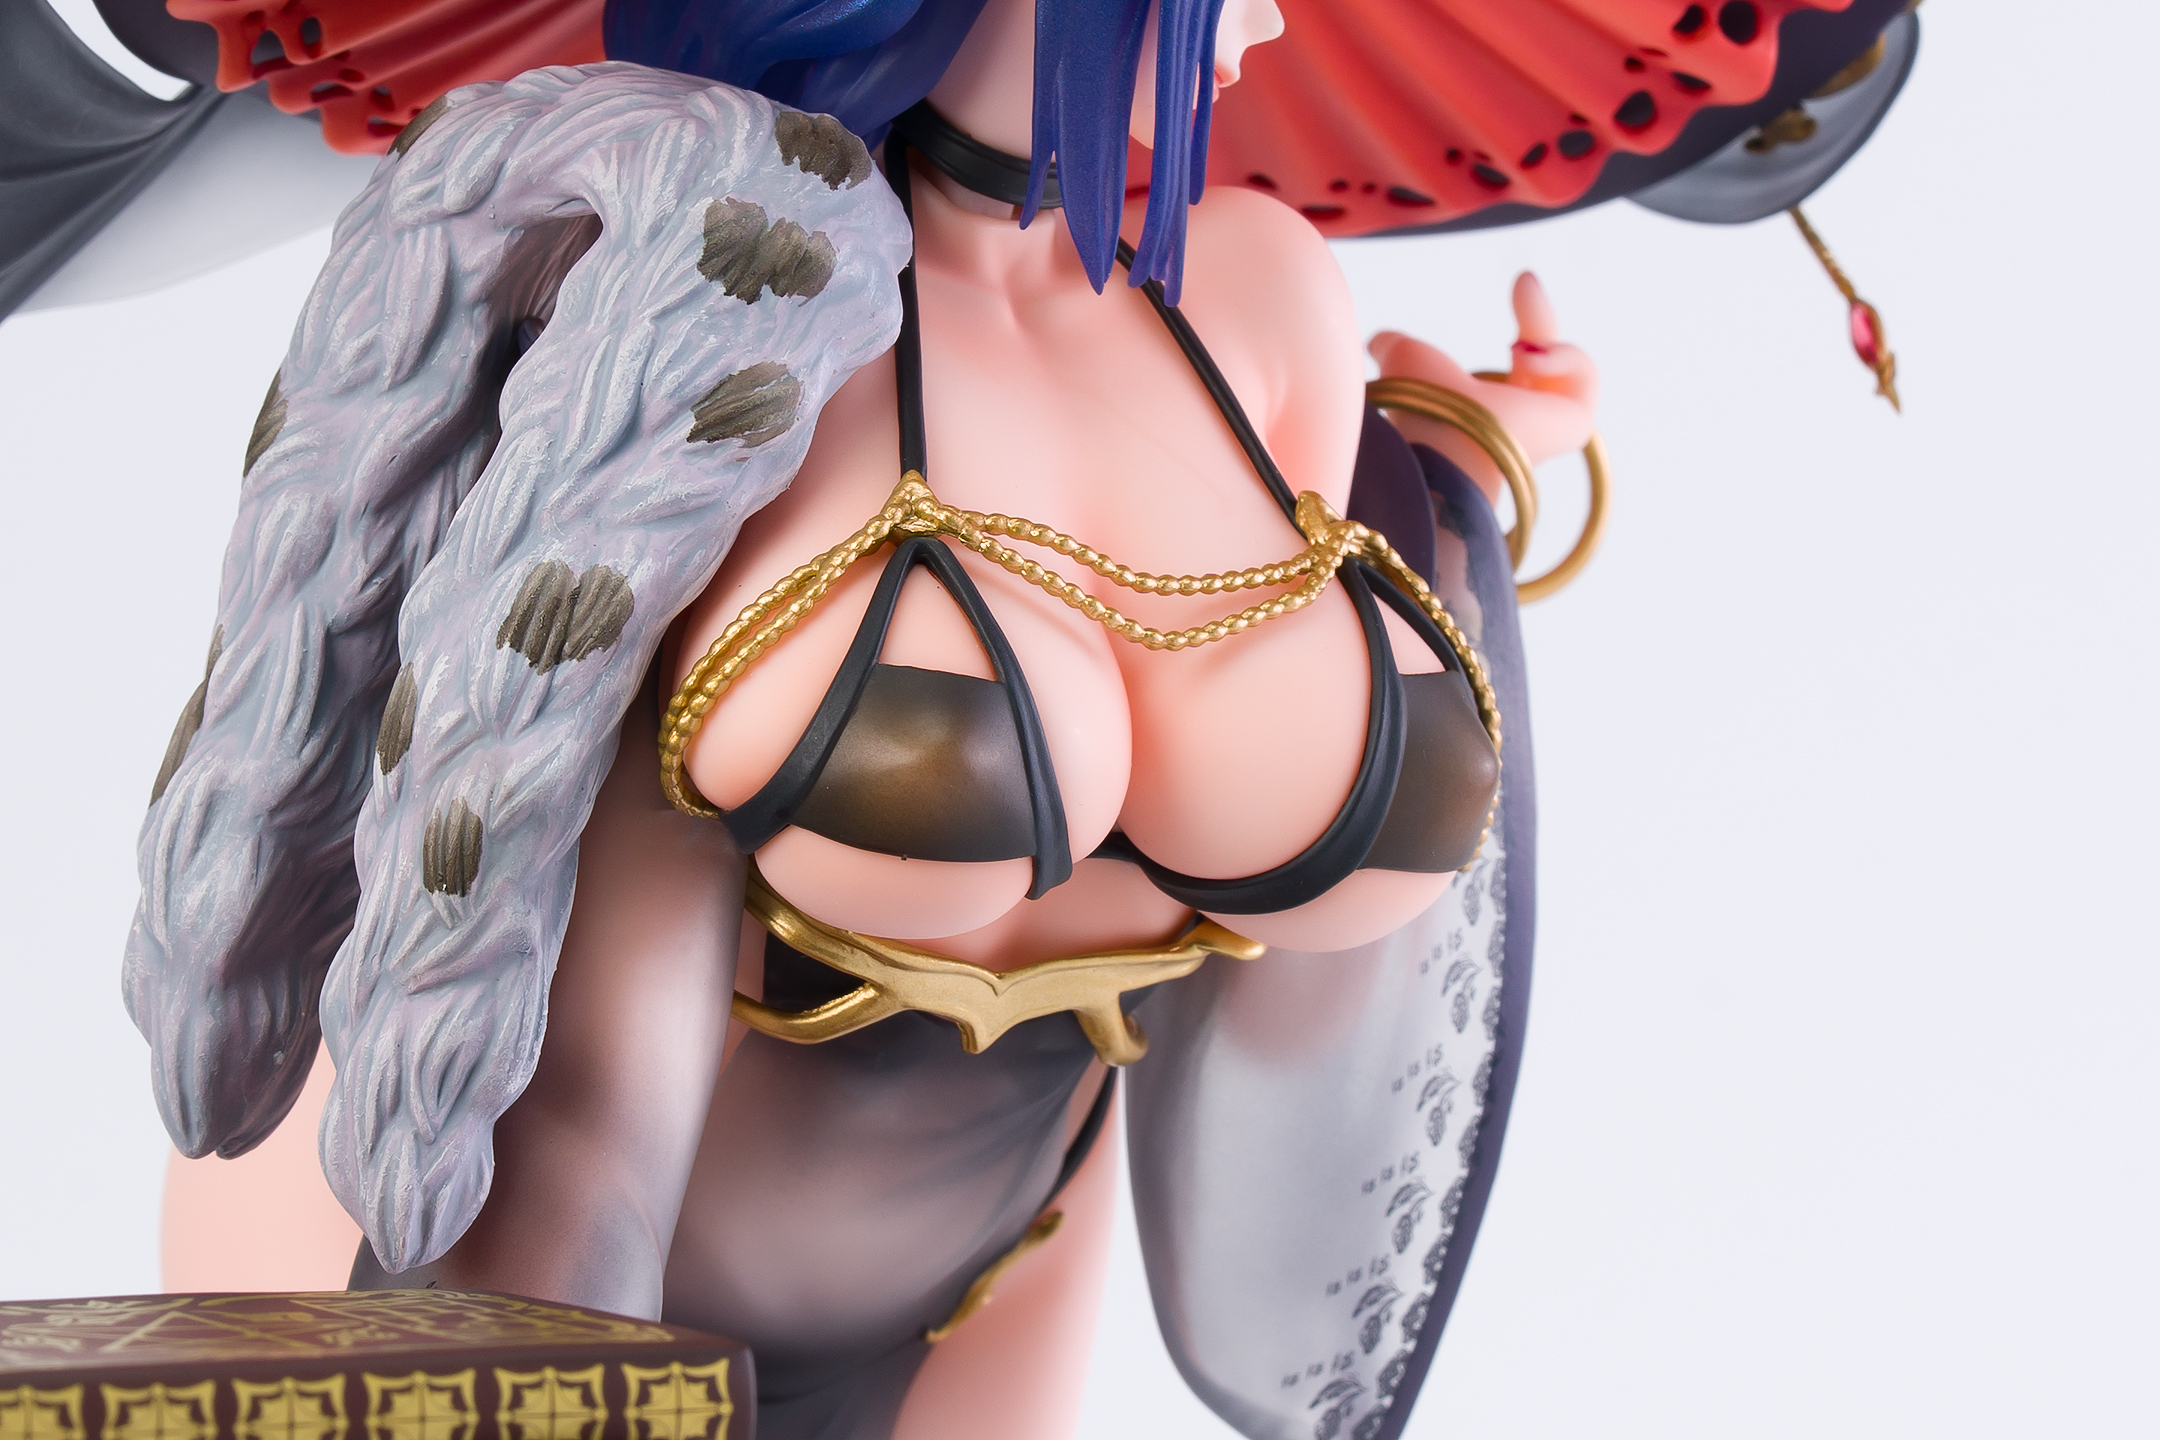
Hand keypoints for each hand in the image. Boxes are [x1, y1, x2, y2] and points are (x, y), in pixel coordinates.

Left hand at [1369, 272, 1598, 507]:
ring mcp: (1551, 429)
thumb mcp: (1404, 362)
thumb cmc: (1425, 410)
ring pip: (1571, 367)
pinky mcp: (1574, 427)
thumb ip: (1394, 349)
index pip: (1522, 365)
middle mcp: (1523, 426)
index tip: (1524, 278)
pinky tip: (1527, 359)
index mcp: (1488, 415)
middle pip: (1549, 362)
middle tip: (1524, 278)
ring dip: (1547, 344)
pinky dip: (1561, 356)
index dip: (1530, 325)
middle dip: (1540, 318)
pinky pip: (1584, 374)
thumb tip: (1378, 340)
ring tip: (1517, 352)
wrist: (1447, 447)